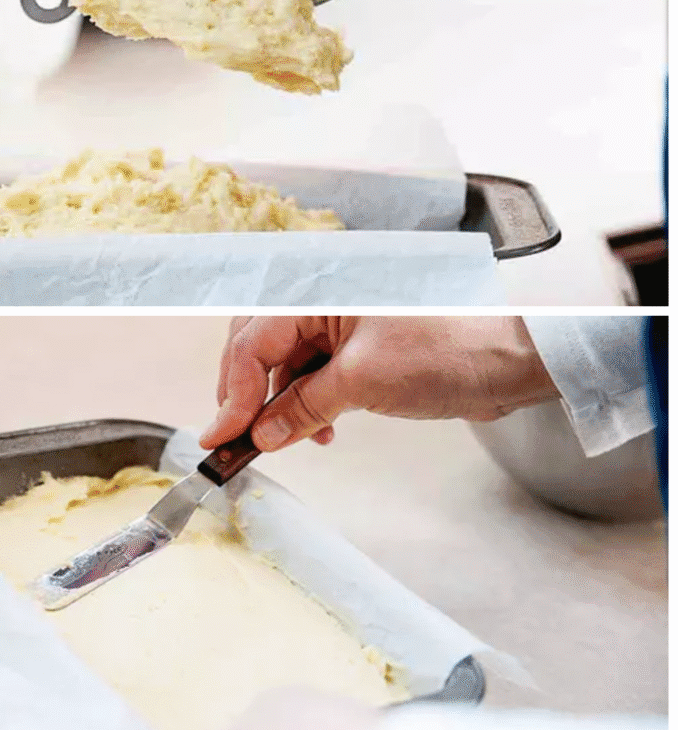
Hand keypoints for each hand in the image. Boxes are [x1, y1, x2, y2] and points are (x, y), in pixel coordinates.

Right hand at [201, 316, 559, 452]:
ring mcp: (338, 322)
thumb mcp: (362, 382)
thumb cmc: (448, 351)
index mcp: (319, 288)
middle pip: (257, 346)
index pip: (253, 341)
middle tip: (235, 437)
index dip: (232, 394)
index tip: (219, 436)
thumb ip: (301, 407)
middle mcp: (322, 298)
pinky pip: (311, 373)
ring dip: (278, 405)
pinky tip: (317, 430)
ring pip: (283, 363)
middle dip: (245, 394)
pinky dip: (305, 404)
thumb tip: (259, 434)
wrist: (510, 361)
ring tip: (285, 440)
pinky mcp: (354, 346)